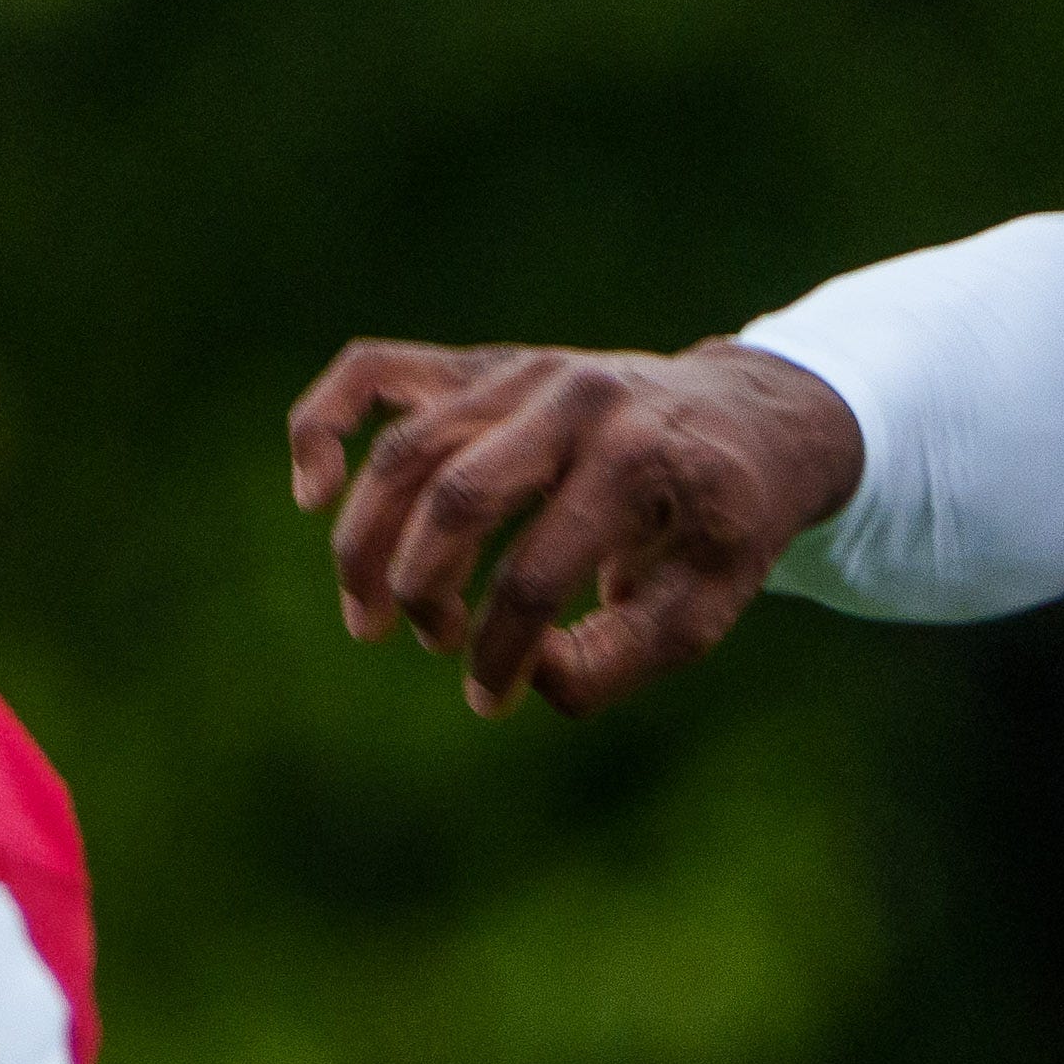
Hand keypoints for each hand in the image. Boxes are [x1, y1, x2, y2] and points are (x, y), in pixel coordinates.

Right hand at [283, 337, 867, 717]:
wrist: (753, 421)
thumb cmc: (722, 526)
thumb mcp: (705, 608)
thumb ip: (618, 659)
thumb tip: (522, 671)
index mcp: (641, 460)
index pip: (536, 573)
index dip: (499, 653)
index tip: (491, 698)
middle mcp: (576, 400)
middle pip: (456, 496)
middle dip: (424, 590)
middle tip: (433, 644)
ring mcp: (522, 373)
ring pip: (406, 447)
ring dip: (368, 541)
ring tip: (368, 617)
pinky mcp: (483, 366)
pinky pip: (374, 372)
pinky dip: (324, 424)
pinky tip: (311, 492)